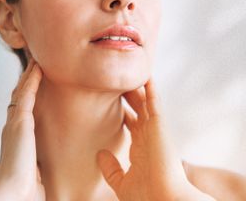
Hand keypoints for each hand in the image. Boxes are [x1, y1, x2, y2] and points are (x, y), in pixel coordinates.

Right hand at [0, 59, 44, 200]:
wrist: (15, 193)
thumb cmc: (25, 186)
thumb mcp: (33, 167)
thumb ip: (36, 159)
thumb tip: (44, 166)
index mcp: (15, 135)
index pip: (20, 108)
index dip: (25, 92)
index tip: (32, 81)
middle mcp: (13, 125)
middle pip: (19, 95)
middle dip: (25, 79)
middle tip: (33, 63)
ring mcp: (15, 121)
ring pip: (22, 90)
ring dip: (29, 74)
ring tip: (36, 60)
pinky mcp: (20, 120)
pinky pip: (27, 93)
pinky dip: (32, 79)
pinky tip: (38, 68)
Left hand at [97, 79, 214, 200]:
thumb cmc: (145, 197)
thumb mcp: (121, 182)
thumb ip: (110, 168)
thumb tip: (99, 153)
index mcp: (140, 148)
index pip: (131, 123)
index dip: (123, 111)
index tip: (112, 101)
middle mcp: (147, 135)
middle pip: (137, 109)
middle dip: (128, 95)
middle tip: (118, 82)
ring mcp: (154, 129)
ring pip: (145, 102)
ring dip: (137, 88)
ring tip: (128, 72)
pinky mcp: (160, 125)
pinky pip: (155, 102)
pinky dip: (151, 89)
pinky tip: (145, 76)